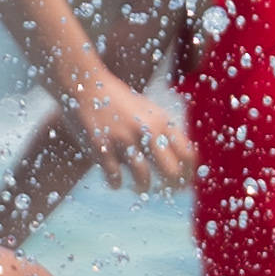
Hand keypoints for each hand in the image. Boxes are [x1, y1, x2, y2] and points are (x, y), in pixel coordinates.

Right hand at [70, 72, 195, 194]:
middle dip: (170, 187)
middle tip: (163, 192)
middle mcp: (147, 130)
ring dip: (141, 187)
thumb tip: (180, 161)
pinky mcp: (102, 147)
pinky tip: (115, 179)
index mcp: (162, 121)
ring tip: (137, 186)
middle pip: (171, 172)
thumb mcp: (147, 111)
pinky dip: (116, 183)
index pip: (188, 155)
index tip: (182, 184)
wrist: (85, 84)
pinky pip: (115, 178)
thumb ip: (163, 131)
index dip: (188, 174)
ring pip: (143, 180)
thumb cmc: (118, 100)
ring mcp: (125, 139)